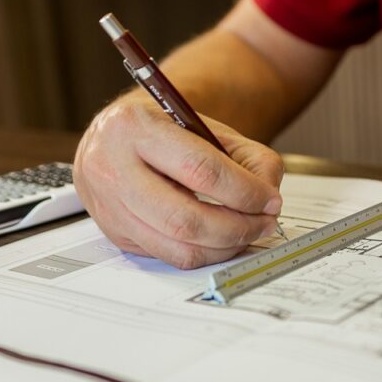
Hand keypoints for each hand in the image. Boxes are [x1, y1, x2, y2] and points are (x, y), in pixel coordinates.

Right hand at [74, 91, 283, 268]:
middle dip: (237, 227)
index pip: (200, 170)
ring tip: (248, 231)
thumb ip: (248, 156)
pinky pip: (169, 256)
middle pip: (186, 219)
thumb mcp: (205, 126)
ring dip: (225, 246)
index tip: (270, 200)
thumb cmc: (160, 129)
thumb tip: (269, 196)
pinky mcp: (116, 234)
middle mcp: (113, 168)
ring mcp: (111, 206)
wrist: (112, 138)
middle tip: (264, 222)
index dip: (244, 192)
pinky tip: (221, 240)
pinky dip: (205, 253)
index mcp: (136, 128)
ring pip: (178, 246)